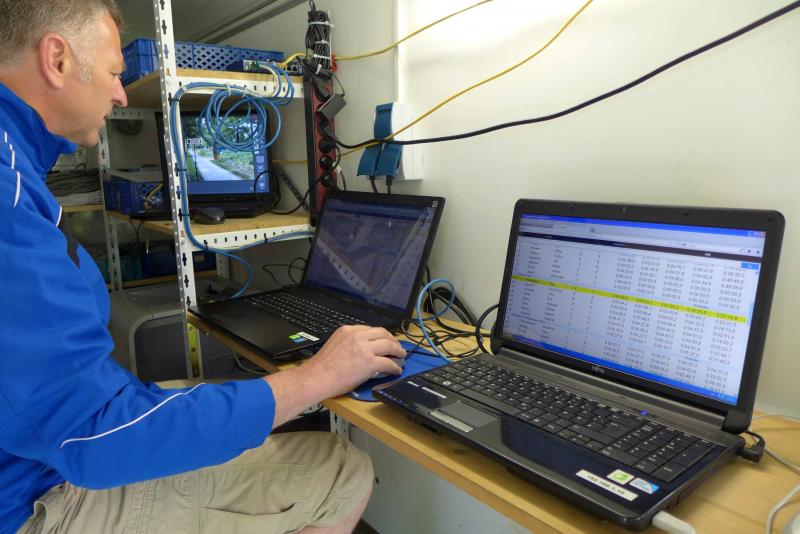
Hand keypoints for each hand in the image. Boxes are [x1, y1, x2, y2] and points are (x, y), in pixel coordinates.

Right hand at [264, 325, 405, 427]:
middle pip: (383, 333)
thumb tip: (363, 350)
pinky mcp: (370, 362)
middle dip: (393, 340)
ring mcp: (364, 348)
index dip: (381, 335)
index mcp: (348, 330)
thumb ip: (349, 342)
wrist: (317, 377)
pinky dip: (395, 367)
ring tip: (401, 357)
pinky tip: (396, 370)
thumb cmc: (322, 366)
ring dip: (398, 351)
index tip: (385, 340)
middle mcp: (357, 336)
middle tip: (397, 347)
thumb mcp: (335, 344)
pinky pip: (388, 363)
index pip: (370, 329)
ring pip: (389, 345)